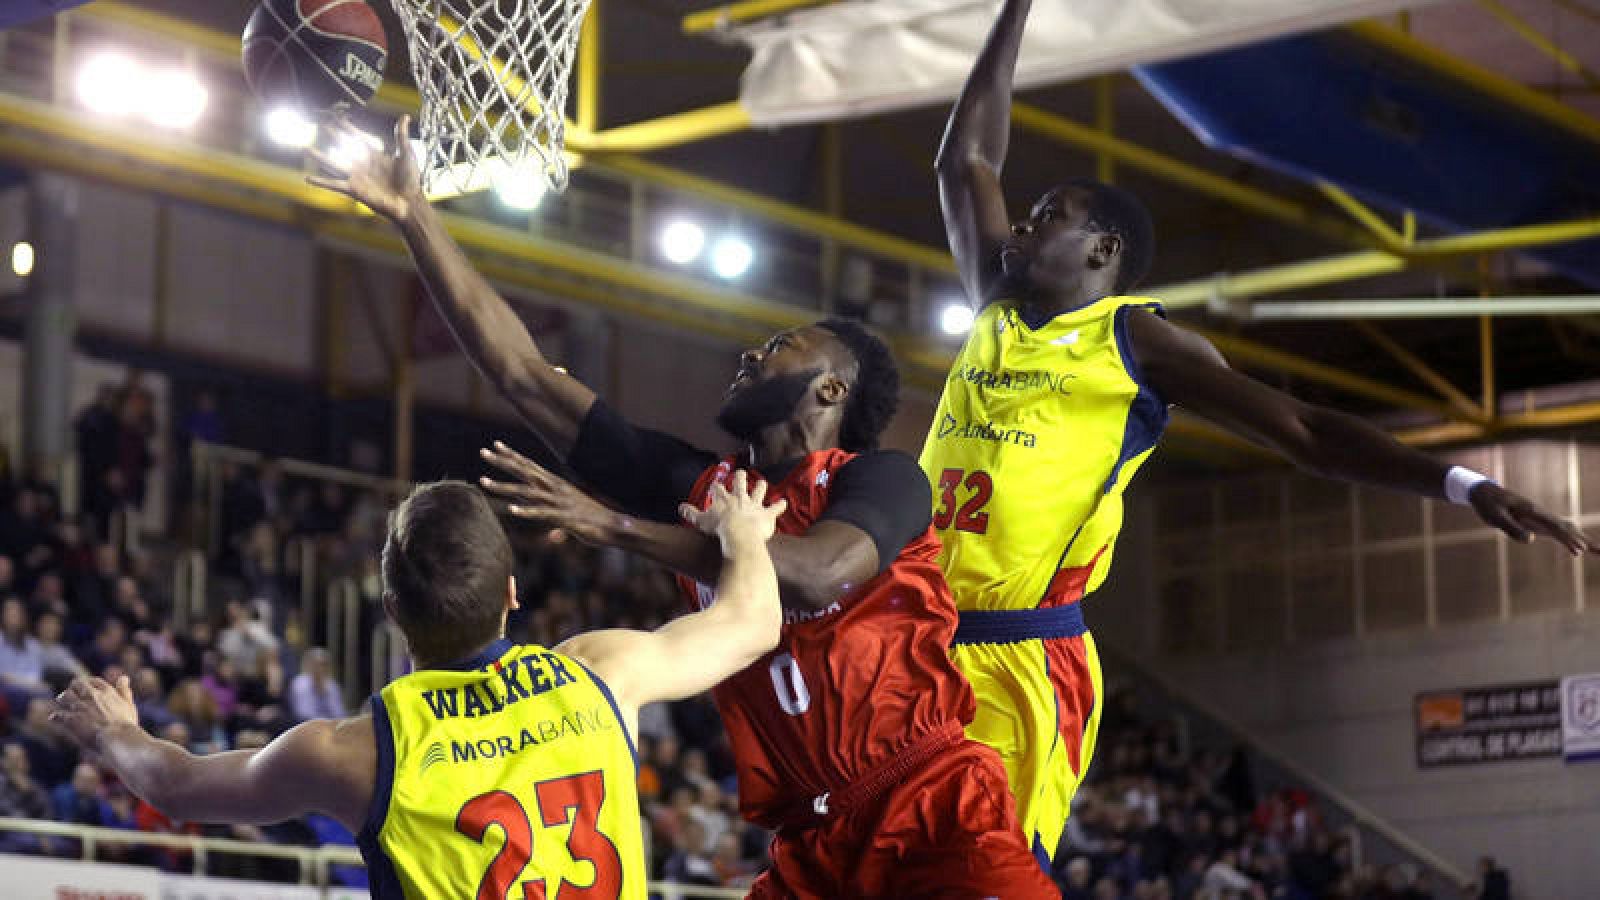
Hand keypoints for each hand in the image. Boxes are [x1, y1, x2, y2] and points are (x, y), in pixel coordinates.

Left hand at [51, 675, 137, 751]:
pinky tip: (55, 719)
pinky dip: (55, 716)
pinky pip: (57, 714)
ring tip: (62, 705)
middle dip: (73, 689)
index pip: (93, 681)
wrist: (118, 738)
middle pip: (76, 685)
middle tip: (71, 696)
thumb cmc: (126, 725)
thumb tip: (123, 677)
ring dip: (62, 700)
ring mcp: (80, 706)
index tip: (85, 688)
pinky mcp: (71, 719)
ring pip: (64, 696)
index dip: (88, 684)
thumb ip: (124, 690)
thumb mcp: (128, 705)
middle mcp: (92, 695)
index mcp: (107, 691)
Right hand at [307, 112, 422, 221]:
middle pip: (343, 147)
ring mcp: (357, 177)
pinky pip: (334, 184)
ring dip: (319, 156)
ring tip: (305, 148)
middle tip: (321, 125)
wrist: (409, 202)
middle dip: (333, 136)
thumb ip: (401, 135)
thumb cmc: (410, 180)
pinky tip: (308, 179)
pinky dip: (321, 182)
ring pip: (333, 164)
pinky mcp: (354, 189)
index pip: (358, 137)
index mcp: (375, 155)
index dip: (348, 128)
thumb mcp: (406, 153)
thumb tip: (405, 116)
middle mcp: (363, 165)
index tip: (338, 118)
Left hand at [479, 441, 613, 543]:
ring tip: (483, 481)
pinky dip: (527, 511)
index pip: (530, 465)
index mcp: (555, 483)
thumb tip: (550, 531)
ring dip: (503, 486)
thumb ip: (555, 518)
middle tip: (483, 452)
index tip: (495, 445)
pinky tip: (512, 510)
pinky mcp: (563, 517)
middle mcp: (554, 488)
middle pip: (524, 472)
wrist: (614, 525)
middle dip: (502, 462)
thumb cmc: (593, 519)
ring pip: (525, 491)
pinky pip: (541, 513)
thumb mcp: (569, 515)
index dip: (512, 455)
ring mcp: (557, 501)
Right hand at [679, 470, 786, 551]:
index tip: (715, 484)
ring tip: (762, 483)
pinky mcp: (766, 514)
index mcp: (723, 498)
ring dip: (760, 487)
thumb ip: (690, 513)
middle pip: (740, 481)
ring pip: (759, 490)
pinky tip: (784, 502)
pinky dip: (780, 505)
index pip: (718, 488)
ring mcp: (754, 504)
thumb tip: (681, 507)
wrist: (739, 533)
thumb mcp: (701, 521)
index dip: (716, 486)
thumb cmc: (719, 527)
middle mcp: (740, 497)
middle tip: (740, 473)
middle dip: (740, 477)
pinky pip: (775, 508)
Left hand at [1470, 482, 1597, 555]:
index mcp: (1532, 511)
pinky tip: (1577, 549)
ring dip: (1581, 539)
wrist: (1483, 492)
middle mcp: (1540, 514)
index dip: (1568, 539)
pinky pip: (1556, 531)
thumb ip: (1513, 528)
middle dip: (1583, 540)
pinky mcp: (1536, 521)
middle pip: (1567, 528)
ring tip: (1597, 551)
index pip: (1555, 527)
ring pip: (1565, 529)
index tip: (1580, 550)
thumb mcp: (1496, 517)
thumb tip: (1533, 539)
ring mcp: (1540, 517)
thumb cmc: (1488, 504)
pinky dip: (1569, 539)